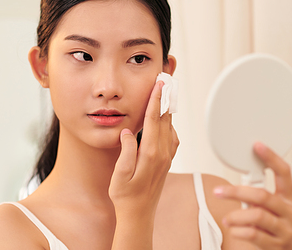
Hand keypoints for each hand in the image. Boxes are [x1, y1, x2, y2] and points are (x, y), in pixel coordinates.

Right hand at [108, 81, 178, 248]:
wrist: (138, 214)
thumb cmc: (125, 195)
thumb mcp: (120, 175)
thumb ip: (125, 152)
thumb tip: (127, 131)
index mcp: (151, 153)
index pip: (155, 120)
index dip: (157, 99)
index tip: (160, 83)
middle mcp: (163, 153)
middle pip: (167, 118)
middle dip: (166, 97)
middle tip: (167, 78)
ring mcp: (167, 157)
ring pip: (170, 126)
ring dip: (168, 108)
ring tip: (165, 92)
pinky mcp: (167, 160)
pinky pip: (171, 136)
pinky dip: (168, 123)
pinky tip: (163, 119)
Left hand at [214, 142, 291, 249]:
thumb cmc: (273, 229)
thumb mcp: (271, 209)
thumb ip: (259, 196)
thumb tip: (237, 182)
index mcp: (288, 198)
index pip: (284, 173)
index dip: (272, 158)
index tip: (257, 145)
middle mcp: (290, 212)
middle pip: (263, 196)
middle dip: (237, 192)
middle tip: (218, 191)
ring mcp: (285, 230)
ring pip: (258, 216)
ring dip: (236, 216)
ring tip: (226, 219)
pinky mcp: (278, 245)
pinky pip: (255, 235)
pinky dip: (239, 231)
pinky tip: (233, 230)